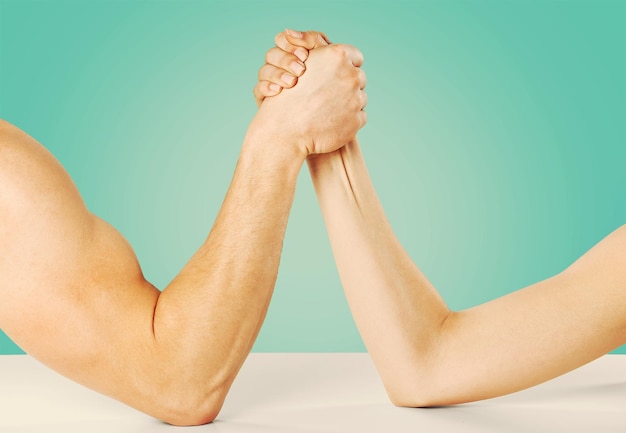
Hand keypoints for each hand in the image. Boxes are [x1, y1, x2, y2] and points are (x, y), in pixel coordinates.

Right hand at [251, 31, 366, 155]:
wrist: (285, 128)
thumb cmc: (288, 94)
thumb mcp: (303, 63)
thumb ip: (324, 53)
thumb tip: (339, 54)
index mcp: (338, 55)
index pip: (355, 56)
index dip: (345, 65)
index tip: (335, 73)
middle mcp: (351, 75)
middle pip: (358, 77)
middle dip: (346, 84)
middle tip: (328, 93)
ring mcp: (356, 98)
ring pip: (360, 97)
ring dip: (348, 102)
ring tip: (327, 109)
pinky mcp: (357, 119)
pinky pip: (359, 116)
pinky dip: (348, 119)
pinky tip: (331, 121)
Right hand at [254, 29, 329, 106]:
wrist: (332, 114)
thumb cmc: (332, 83)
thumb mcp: (328, 58)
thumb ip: (312, 40)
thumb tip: (289, 32)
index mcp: (292, 52)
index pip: (281, 39)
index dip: (289, 45)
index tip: (304, 55)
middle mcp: (279, 65)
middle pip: (271, 54)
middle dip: (285, 61)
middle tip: (301, 70)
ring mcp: (271, 82)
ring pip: (264, 71)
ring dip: (277, 75)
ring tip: (291, 83)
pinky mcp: (266, 100)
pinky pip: (258, 89)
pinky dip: (266, 88)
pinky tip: (278, 91)